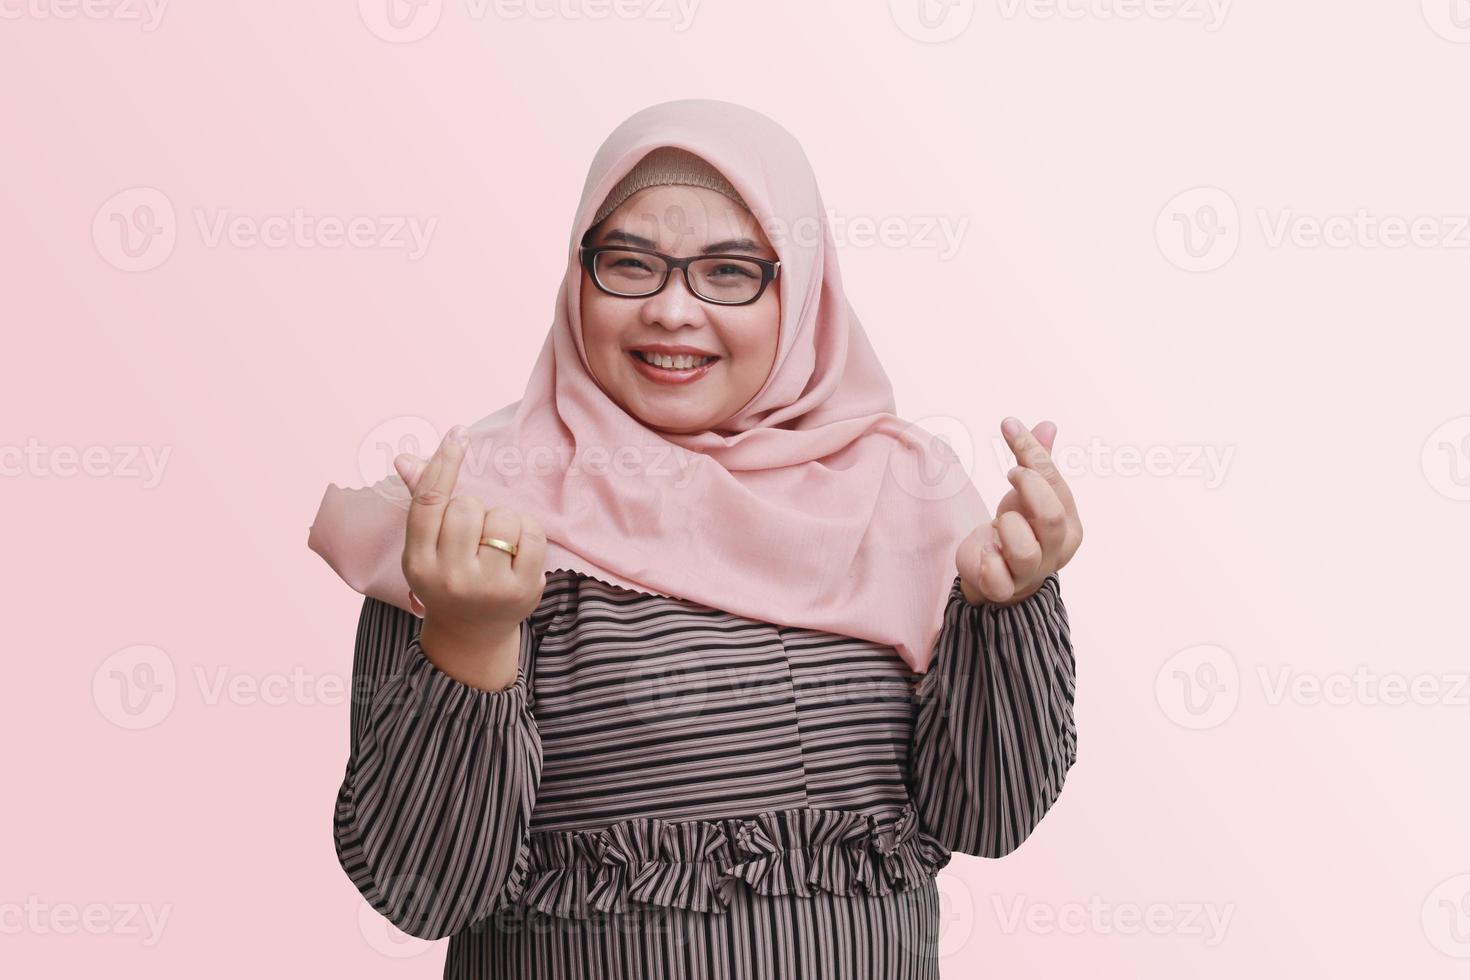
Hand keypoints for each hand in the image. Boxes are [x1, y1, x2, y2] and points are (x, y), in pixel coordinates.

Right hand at [395, 424, 547, 685]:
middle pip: (468, 507)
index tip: (459, 434)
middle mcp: (449, 576)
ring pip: (502, 518)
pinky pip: (532, 534)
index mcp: (417, 561)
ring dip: (504, 520)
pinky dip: (529, 531)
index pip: (430, 501)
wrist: (471, 634)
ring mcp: (486, 586)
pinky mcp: (521, 590)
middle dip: (476, 509)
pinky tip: (519, 549)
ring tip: (497, 544)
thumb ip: (423, 502)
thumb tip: (405, 458)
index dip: (444, 462)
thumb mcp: (427, 547)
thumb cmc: (448, 577)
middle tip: (475, 534)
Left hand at [955, 417, 1082, 606]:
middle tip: (1012, 474)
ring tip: (997, 525)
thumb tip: (1047, 424)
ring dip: (1006, 527)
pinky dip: (988, 563)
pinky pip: (998, 580)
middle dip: (1027, 487)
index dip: (1031, 453)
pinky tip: (986, 552)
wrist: (996, 572)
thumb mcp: (1029, 493)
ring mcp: (1031, 573)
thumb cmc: (1019, 528)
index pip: (1056, 484)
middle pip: (1051, 516)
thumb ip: (1037, 461)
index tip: (1009, 428)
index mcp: (1070, 526)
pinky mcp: (1002, 588)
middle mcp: (1056, 551)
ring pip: (1023, 549)